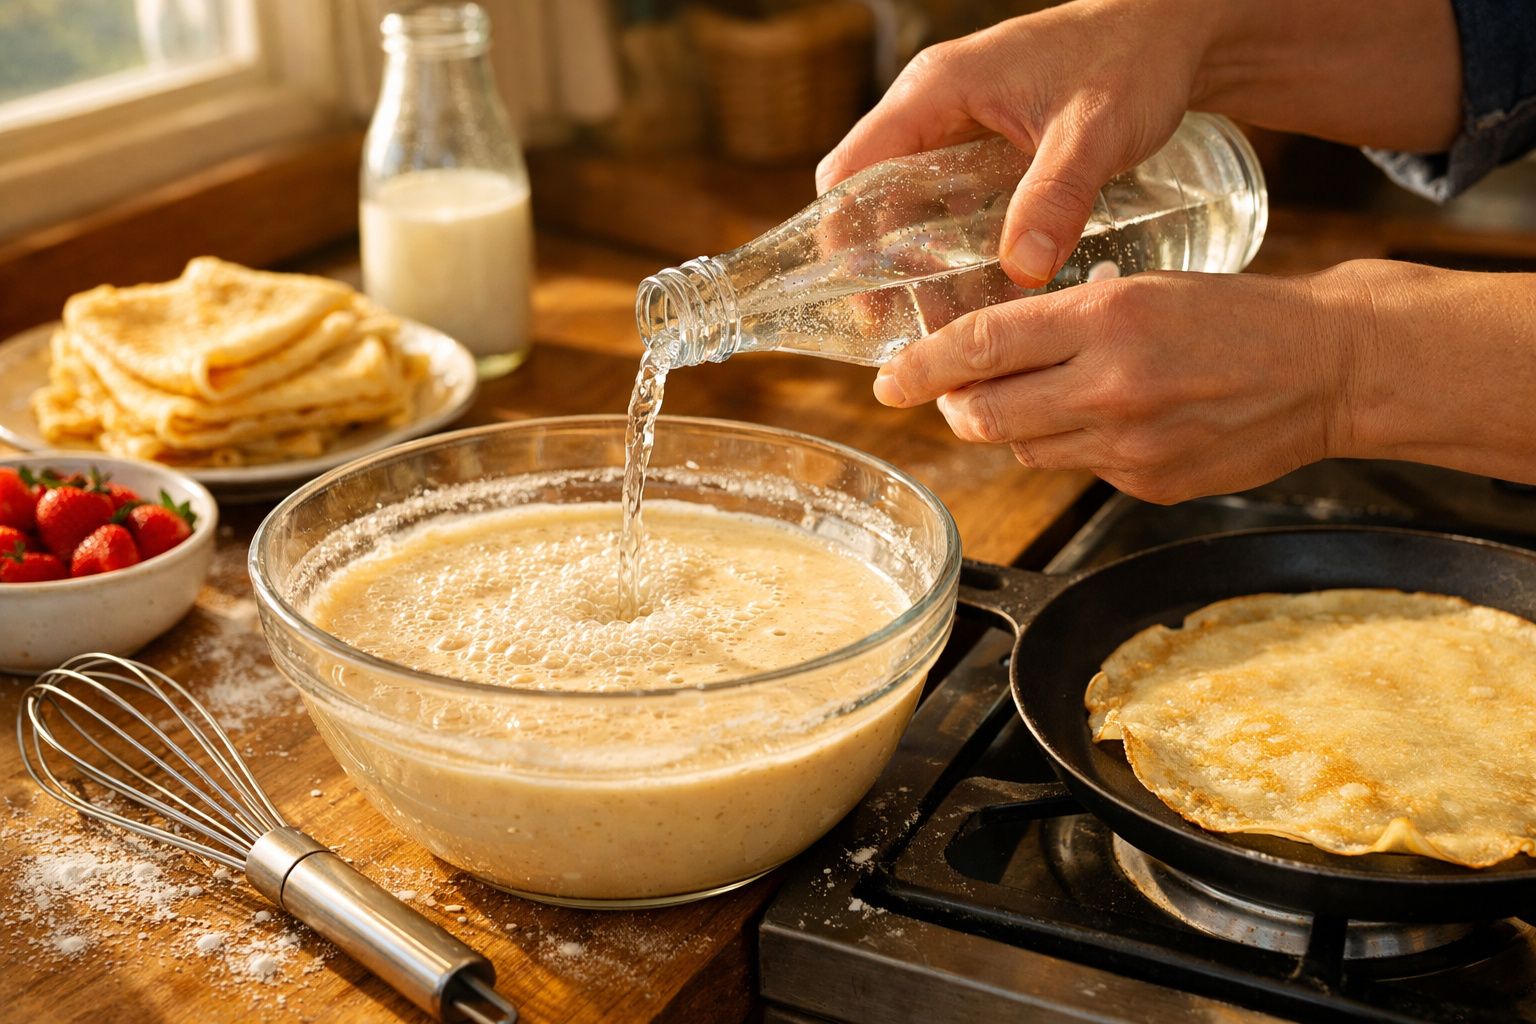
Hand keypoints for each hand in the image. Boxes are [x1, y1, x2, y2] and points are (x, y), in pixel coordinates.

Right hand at [817, 0, 1209, 286]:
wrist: (1180, 28)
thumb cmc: (1136, 56)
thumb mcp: (1095, 130)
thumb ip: (1057, 198)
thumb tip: (1022, 274)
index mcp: (935, 90)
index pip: (850, 171)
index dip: (845, 240)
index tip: (866, 300)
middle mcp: (935, 106)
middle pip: (872, 196)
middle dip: (880, 263)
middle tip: (903, 326)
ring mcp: (960, 125)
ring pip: (911, 204)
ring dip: (918, 261)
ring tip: (940, 320)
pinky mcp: (990, 144)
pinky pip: (949, 202)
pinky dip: (953, 246)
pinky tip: (979, 288)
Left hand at [873, 269, 1349, 503]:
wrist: (1327, 368)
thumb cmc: (1235, 315)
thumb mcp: (1143, 288)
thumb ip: (1063, 322)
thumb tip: (985, 355)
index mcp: (1108, 317)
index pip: (982, 345)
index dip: (922, 366)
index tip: (887, 380)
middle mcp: (1111, 386)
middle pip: (985, 415)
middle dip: (957, 407)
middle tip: (955, 394)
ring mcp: (1130, 445)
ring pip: (1024, 447)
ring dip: (1015, 426)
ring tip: (1050, 396)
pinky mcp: (1147, 484)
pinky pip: (1077, 470)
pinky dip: (1073, 447)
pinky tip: (1110, 421)